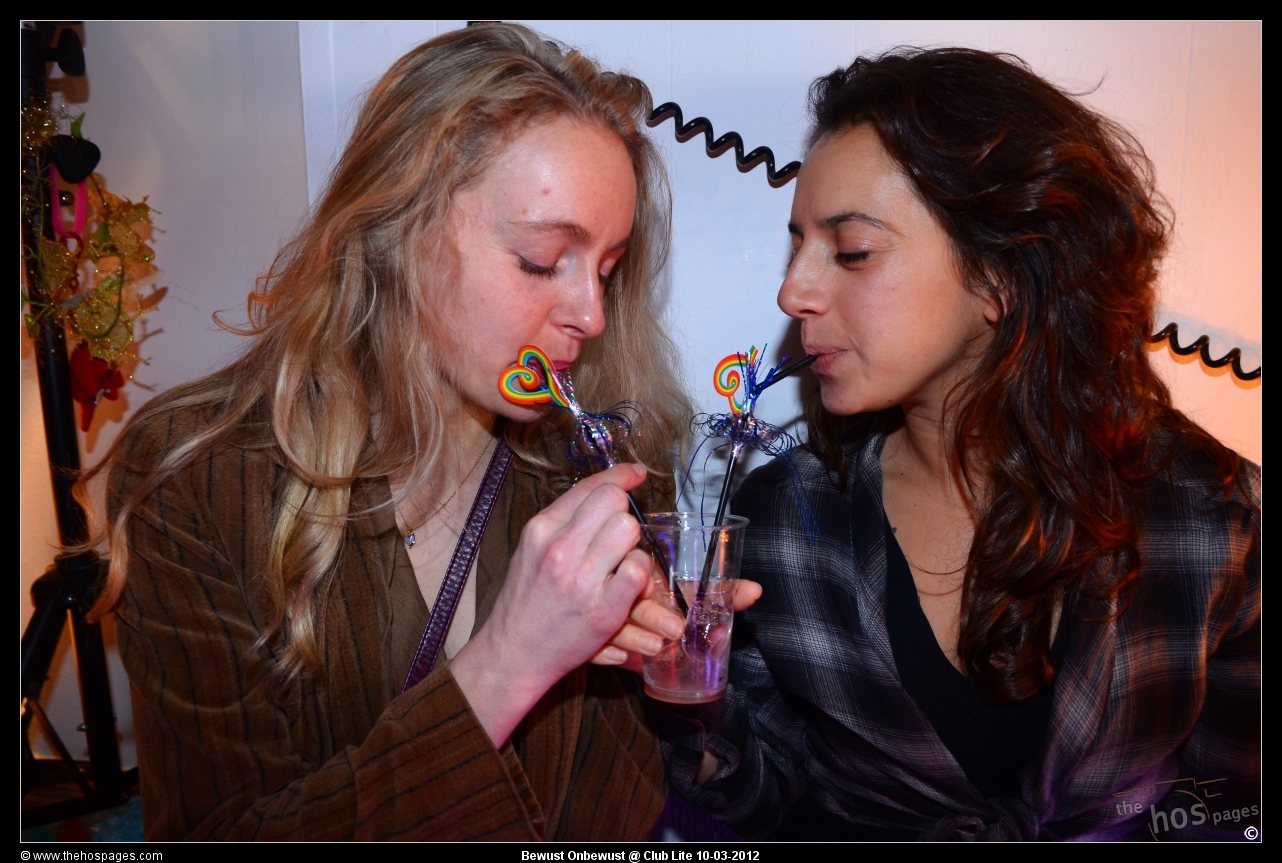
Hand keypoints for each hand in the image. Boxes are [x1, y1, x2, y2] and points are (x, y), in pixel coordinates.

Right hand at [452, 463, 653, 741]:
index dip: (620, 476)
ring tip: (620, 562)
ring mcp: (581, 580)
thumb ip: (565, 520)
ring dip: (633, 545)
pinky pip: (638, 570)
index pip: (591, 487)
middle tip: (617, 539)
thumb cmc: (526, 598)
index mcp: (541, 528)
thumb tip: (608, 488)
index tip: (636, 475)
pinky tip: (628, 584)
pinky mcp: (603, 611)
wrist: (512, 652)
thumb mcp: (533, 548)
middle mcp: (559, 549)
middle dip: (623, 515)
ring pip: (629, 530)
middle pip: (614, 502)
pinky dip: (641, 574)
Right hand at [592, 577, 763, 672]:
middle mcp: (618, 591)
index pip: (639, 571)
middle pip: (627, 600)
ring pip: (610, 625)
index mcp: (640, 571)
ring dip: (632, 637)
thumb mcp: (689, 593)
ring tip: (654, 649)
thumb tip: (756, 592)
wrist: (628, 611)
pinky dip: (607, 655)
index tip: (663, 594)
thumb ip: (723, 593)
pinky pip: (592, 648)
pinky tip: (622, 660)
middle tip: (675, 630)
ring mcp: (600, 616)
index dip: (649, 582)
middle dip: (650, 615)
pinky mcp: (588, 639)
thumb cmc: (663, 599)